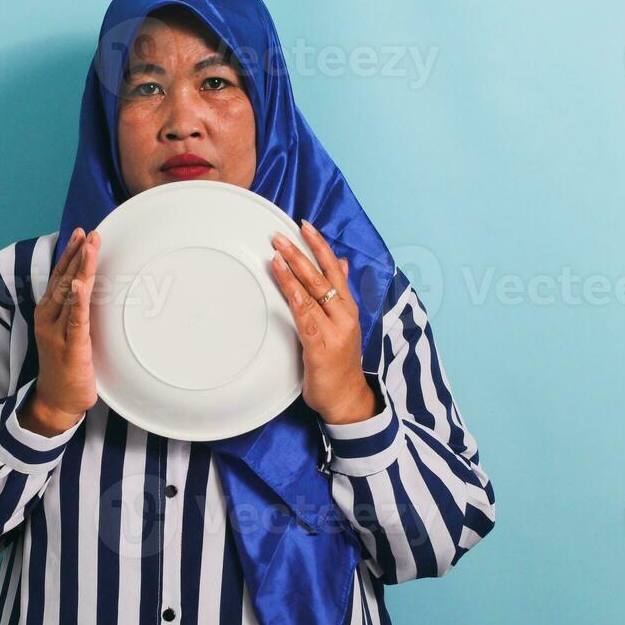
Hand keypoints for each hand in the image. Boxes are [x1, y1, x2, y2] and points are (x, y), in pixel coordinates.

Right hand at [21, 227, 100, 435]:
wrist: (57, 401)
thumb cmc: (65, 366)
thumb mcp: (68, 333)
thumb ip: (75, 312)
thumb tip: (90, 290)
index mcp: (48, 313)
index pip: (59, 277)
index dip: (69, 254)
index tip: (80, 234)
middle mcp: (49, 318)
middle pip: (64, 279)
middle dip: (77, 254)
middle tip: (88, 232)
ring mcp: (58, 332)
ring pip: (70, 293)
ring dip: (80, 268)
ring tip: (89, 246)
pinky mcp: (71, 347)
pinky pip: (76, 319)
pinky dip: (79, 300)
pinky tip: (81, 284)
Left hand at [268, 220, 380, 424]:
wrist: (347, 400)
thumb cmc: (340, 363)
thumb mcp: (343, 324)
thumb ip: (340, 293)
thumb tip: (342, 262)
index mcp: (348, 308)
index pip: (335, 269)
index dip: (320, 246)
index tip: (304, 225)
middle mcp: (344, 315)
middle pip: (322, 277)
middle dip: (300, 253)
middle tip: (279, 235)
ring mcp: (334, 331)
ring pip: (313, 293)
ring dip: (294, 270)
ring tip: (276, 252)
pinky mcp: (321, 348)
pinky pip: (306, 318)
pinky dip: (295, 298)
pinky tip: (285, 284)